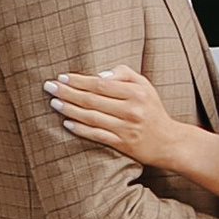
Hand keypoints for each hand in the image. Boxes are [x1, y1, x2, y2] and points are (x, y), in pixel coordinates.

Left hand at [49, 65, 187, 170]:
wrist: (168, 141)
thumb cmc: (152, 109)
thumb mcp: (145, 85)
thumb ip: (124, 74)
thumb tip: (98, 75)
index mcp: (136, 92)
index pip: (101, 84)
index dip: (79, 80)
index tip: (62, 76)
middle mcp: (131, 110)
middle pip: (92, 100)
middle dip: (68, 92)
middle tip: (49, 87)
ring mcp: (126, 128)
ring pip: (92, 117)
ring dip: (69, 110)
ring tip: (54, 102)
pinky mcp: (122, 144)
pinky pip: (97, 135)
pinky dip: (80, 129)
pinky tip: (67, 123)